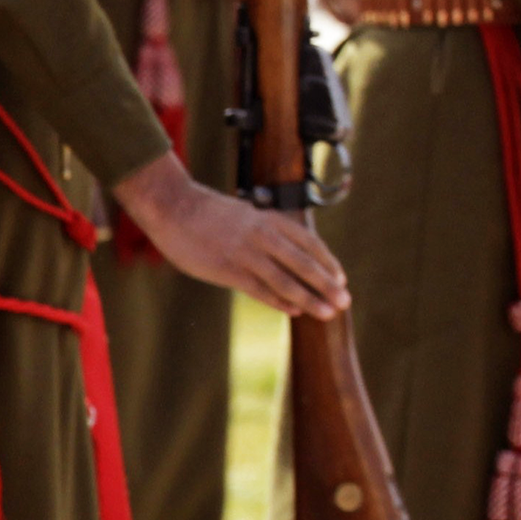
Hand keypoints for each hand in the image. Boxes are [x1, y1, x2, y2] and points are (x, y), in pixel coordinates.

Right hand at [110, 152, 349, 317]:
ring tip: (327, 312)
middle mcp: (263, 235)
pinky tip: (294, 311)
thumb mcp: (248, 216)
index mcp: (271, 219)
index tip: (342, 279)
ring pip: (285, 279)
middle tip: (345, 301)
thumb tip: (290, 253)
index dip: (328, 263)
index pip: (310, 243)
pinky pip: (258, 289)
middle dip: (327, 284)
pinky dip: (278, 301)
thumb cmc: (211, 214)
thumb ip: (268, 232)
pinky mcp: (226, 269)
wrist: (175, 207)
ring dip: (309, 298)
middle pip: (304, 263)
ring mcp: (245, 252)